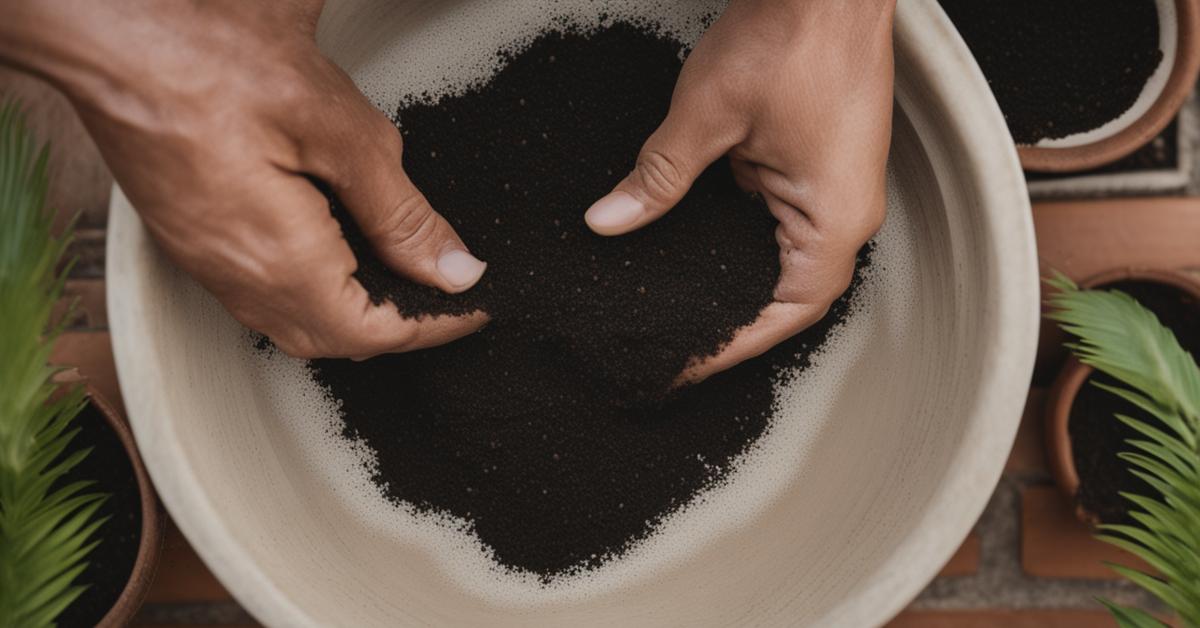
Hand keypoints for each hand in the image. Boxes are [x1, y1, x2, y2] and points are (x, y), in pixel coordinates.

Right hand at [3, 0, 486, 358]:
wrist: (114, 36)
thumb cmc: (212, 62)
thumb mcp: (339, 132)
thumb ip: (401, 212)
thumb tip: (451, 268)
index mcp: (281, 262)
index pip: (375, 332)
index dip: (433, 326)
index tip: (473, 307)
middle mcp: (238, 279)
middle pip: (335, 341)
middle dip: (396, 328)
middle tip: (444, 299)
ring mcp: (207, 263)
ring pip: (295, 323)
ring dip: (354, 315)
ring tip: (401, 279)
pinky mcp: (191, 238)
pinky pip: (262, 294)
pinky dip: (313, 292)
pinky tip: (335, 256)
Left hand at [584, 0, 893, 383]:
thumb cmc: (792, 34)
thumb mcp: (707, 116)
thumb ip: (658, 177)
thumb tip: (610, 222)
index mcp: (835, 218)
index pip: (788, 311)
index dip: (735, 344)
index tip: (688, 363)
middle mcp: (846, 211)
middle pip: (790, 294)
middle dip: (733, 321)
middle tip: (677, 344)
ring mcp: (837, 186)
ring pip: (785, 258)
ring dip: (738, 282)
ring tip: (681, 306)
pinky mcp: (821, 162)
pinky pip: (783, 220)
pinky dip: (742, 239)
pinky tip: (698, 242)